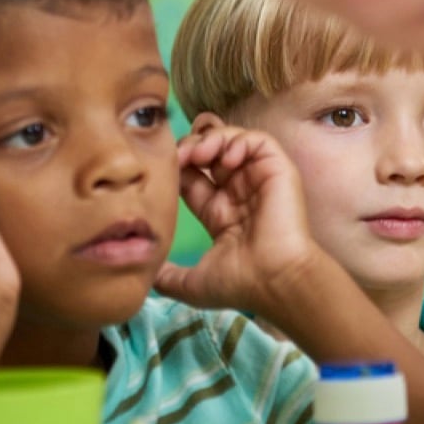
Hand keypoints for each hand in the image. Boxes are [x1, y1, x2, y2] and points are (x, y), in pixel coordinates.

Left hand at [155, 116, 325, 320]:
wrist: (274, 281)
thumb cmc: (240, 283)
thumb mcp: (193, 283)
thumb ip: (168, 277)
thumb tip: (145, 276)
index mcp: (221, 213)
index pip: (193, 176)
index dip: (176, 167)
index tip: (161, 169)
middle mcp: (240, 193)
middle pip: (210, 152)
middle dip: (190, 147)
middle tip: (177, 156)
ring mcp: (260, 180)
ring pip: (232, 141)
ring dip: (211, 140)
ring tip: (198, 153)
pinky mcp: (278, 170)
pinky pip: (258, 141)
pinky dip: (238, 140)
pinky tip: (225, 159)